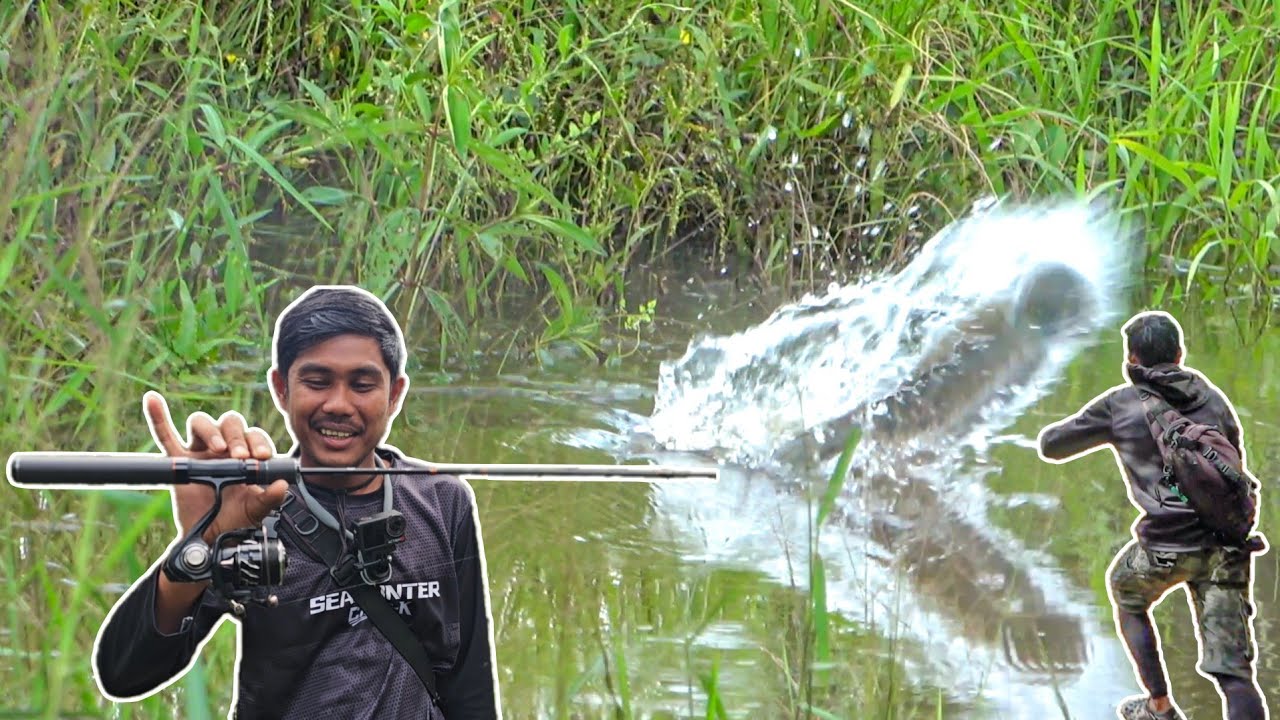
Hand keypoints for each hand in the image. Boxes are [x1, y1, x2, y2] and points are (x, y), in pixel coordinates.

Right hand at [143, 390, 289, 544]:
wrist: (211, 538)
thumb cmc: (235, 520)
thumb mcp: (256, 510)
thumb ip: (270, 498)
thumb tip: (281, 486)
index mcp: (246, 456)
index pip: (253, 435)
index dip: (258, 441)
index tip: (262, 456)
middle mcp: (223, 449)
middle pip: (229, 423)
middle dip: (237, 435)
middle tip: (240, 456)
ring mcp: (199, 453)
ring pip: (201, 423)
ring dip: (210, 430)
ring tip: (218, 448)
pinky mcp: (178, 462)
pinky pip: (165, 436)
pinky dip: (158, 417)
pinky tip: (152, 400)